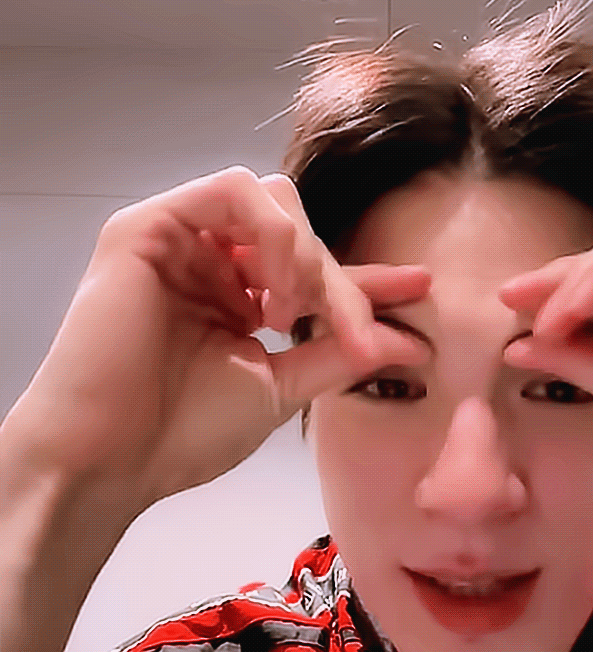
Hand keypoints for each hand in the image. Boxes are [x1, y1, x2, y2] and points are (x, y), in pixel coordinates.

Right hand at [5, 166, 430, 512]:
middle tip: (349, 329)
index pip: (313, 274)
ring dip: (302, 253)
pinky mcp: (151, 225)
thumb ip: (339, 356)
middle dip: (336, 278)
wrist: (114, 457)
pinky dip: (271, 233)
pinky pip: (232, 194)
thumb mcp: (280, 389)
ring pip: (270, 201)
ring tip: (296, 311)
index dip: (366, 278)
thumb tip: (407, 344)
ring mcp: (181, 241)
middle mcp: (211, 263)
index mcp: (237, 300)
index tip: (420, 286)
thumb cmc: (186, 430)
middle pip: (299, 232)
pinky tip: (274, 287)